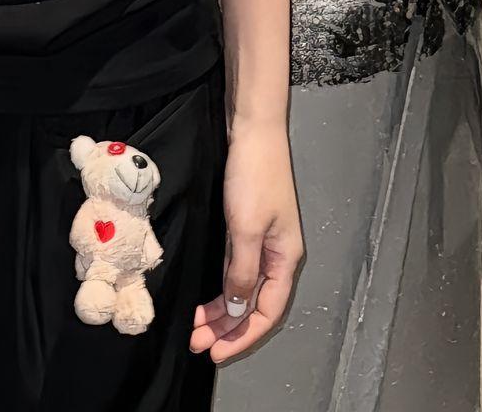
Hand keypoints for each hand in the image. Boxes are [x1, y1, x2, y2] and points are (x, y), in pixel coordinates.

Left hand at [190, 118, 303, 364]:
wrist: (253, 129)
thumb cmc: (254, 175)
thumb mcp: (246, 228)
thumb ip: (242, 272)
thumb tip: (236, 310)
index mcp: (285, 258)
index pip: (268, 312)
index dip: (243, 336)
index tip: (216, 352)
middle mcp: (277, 254)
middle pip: (254, 303)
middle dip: (227, 328)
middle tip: (197, 343)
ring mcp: (262, 239)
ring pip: (242, 287)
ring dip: (221, 310)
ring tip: (195, 326)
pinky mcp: (246, 225)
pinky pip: (235, 268)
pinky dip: (221, 286)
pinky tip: (205, 296)